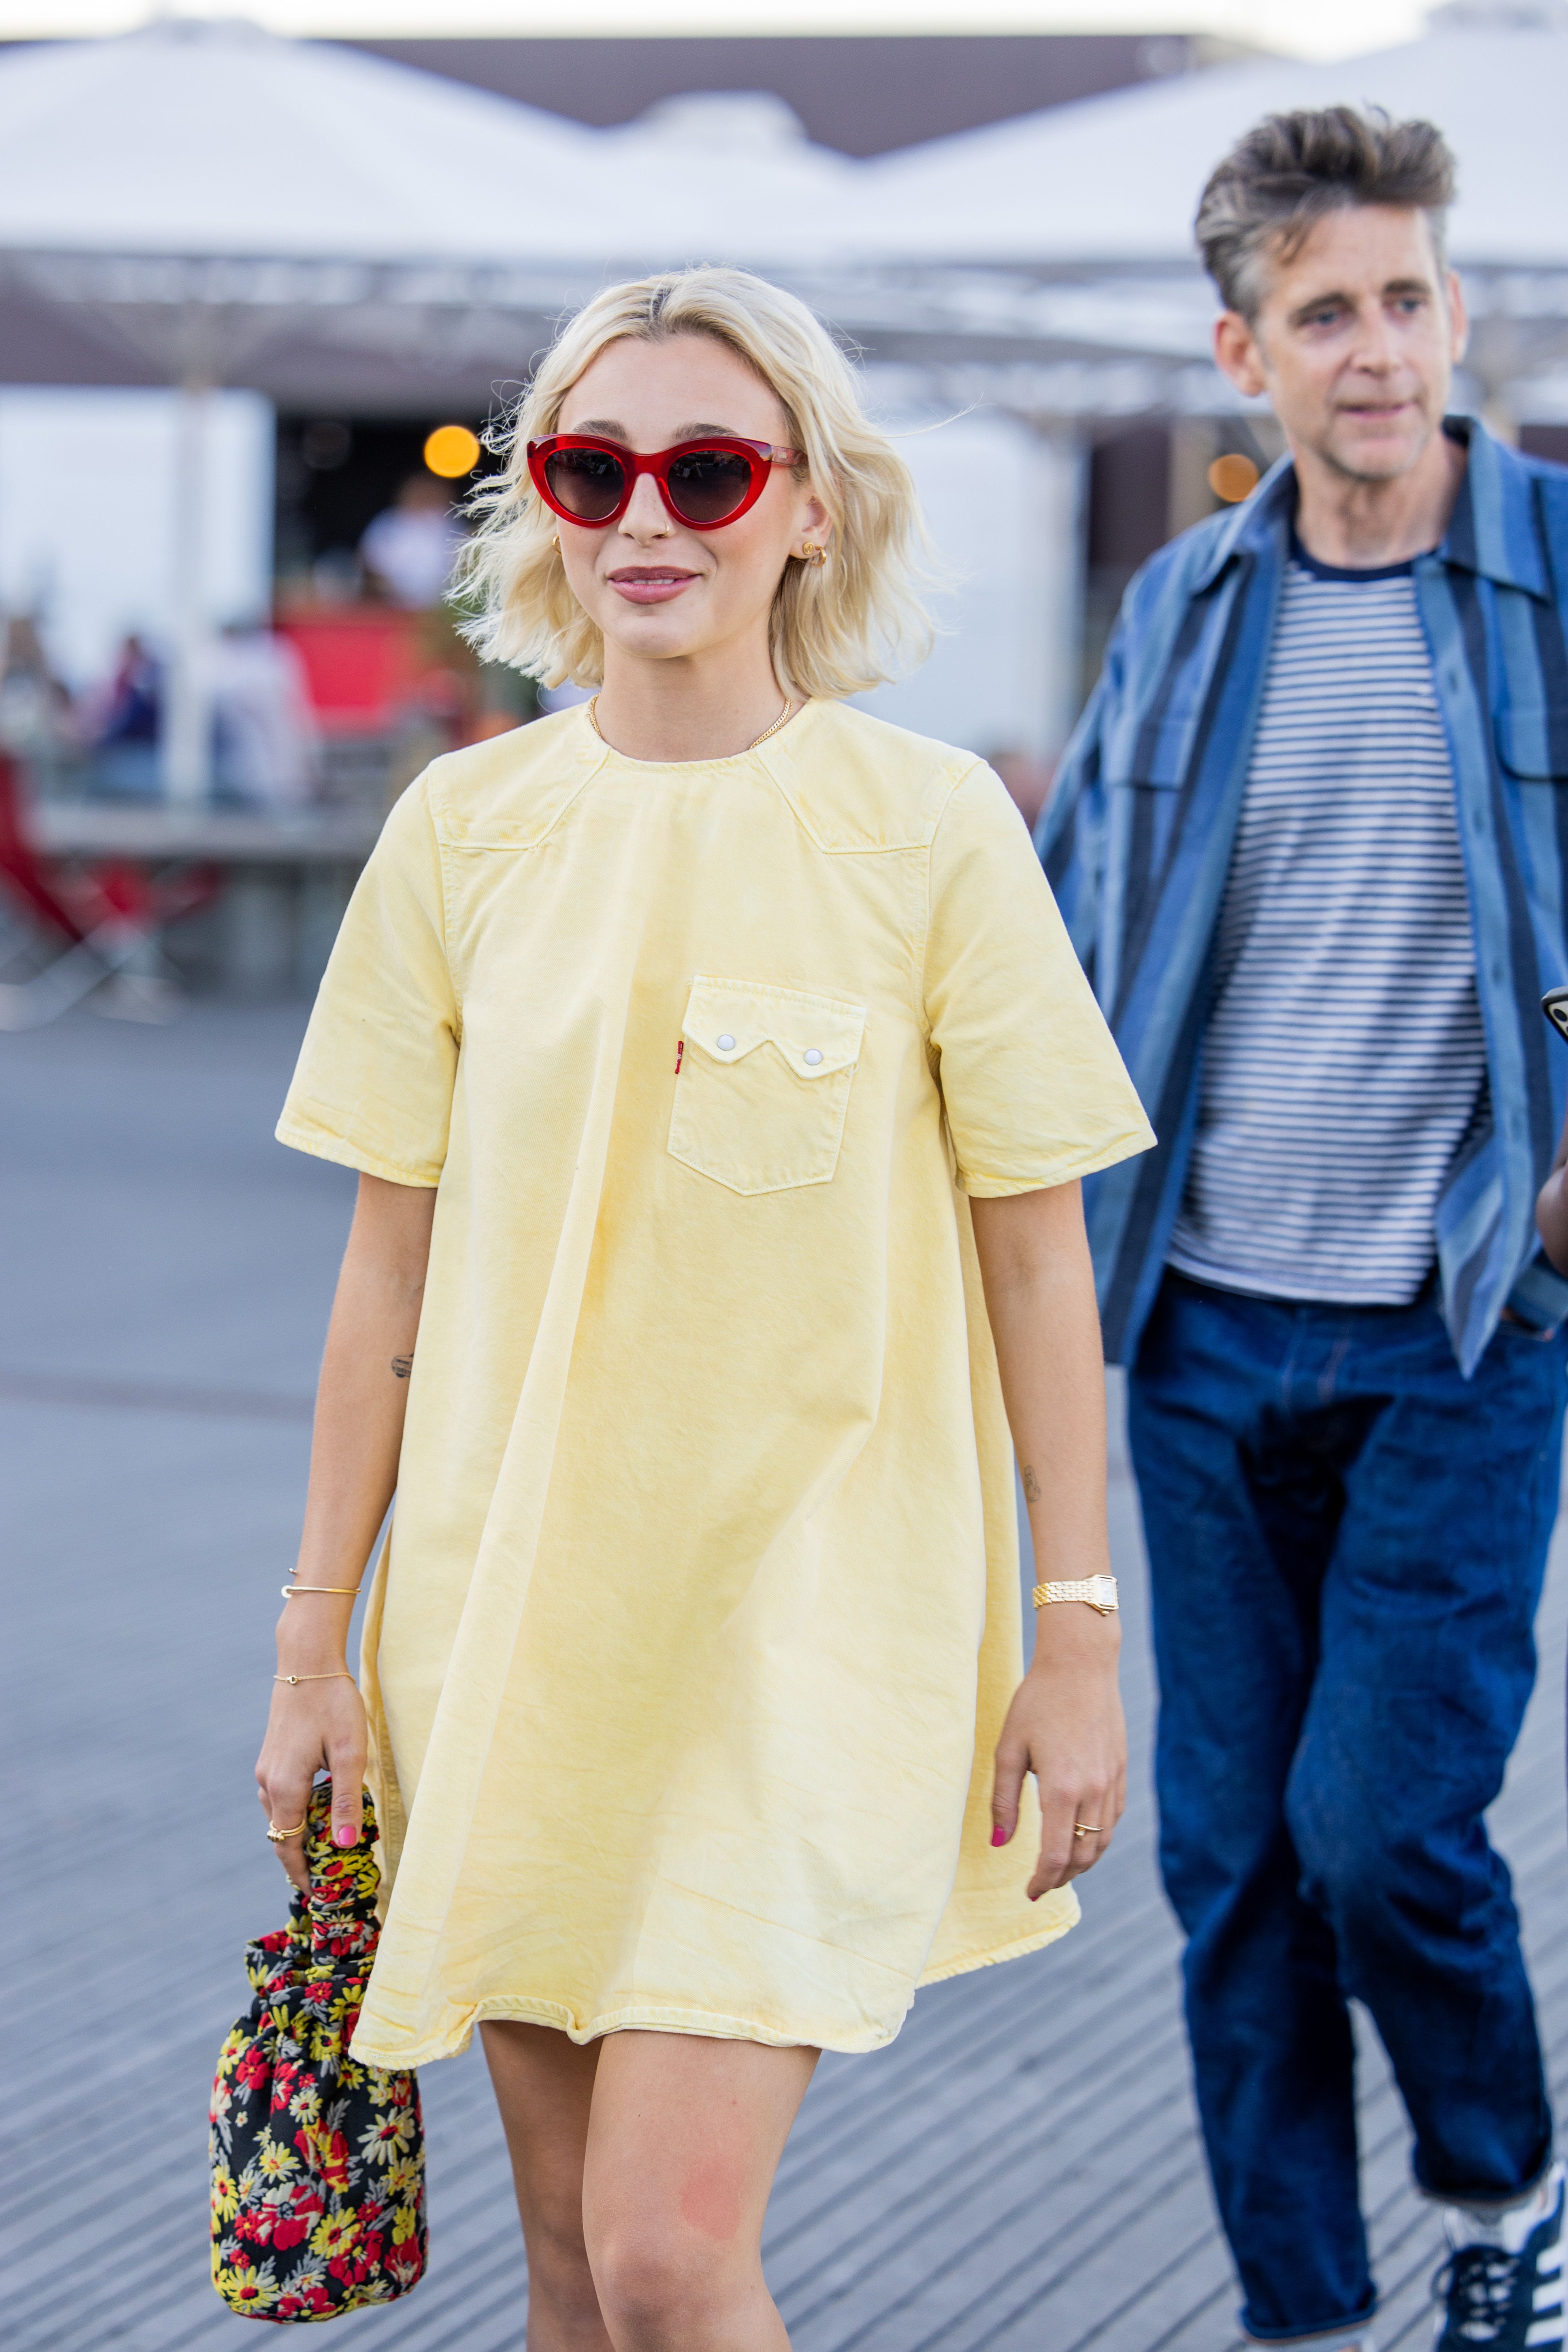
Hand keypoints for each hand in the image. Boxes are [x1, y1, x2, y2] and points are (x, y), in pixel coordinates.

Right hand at [255, 1675, 366, 1893]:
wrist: (306, 1661)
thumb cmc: (333, 1704)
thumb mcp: (348, 1753)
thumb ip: (345, 1801)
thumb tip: (344, 1845)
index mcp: (284, 1787)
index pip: (288, 1845)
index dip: (302, 1872)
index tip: (317, 1894)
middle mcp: (268, 1782)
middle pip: (282, 1833)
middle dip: (301, 1859)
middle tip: (326, 1878)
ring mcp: (266, 1768)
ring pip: (280, 1815)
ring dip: (299, 1834)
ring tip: (327, 1849)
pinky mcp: (272, 1756)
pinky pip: (280, 1797)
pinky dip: (296, 1812)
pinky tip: (320, 1811)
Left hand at [991, 1604, 1125, 1897]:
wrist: (1081, 1665)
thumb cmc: (1038, 1702)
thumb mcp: (1009, 1748)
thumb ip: (1003, 1800)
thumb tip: (1000, 1844)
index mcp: (1062, 1789)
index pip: (1055, 1856)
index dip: (1042, 1881)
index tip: (1029, 1893)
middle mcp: (1093, 1791)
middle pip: (1083, 1856)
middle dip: (1061, 1877)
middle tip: (1041, 1883)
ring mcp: (1111, 1782)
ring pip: (1102, 1842)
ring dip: (1082, 1862)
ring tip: (1060, 1867)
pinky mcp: (1121, 1771)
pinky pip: (1113, 1819)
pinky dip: (1099, 1838)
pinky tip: (1081, 1837)